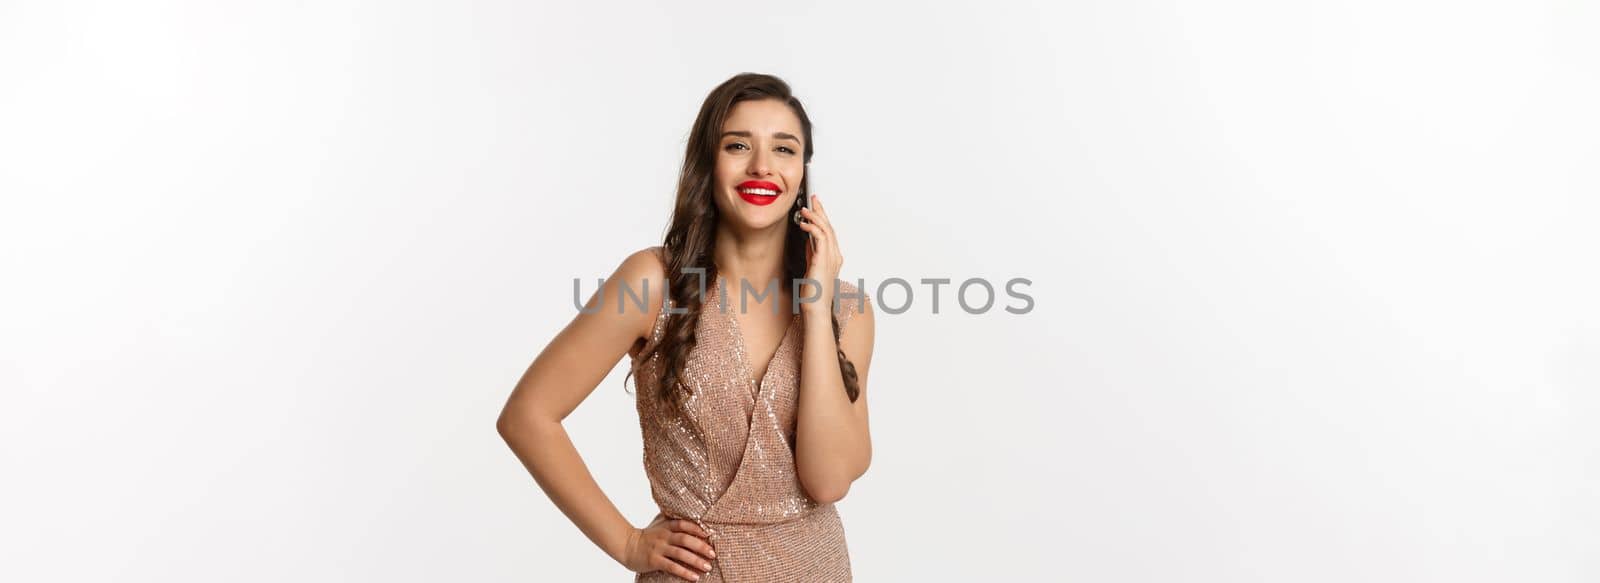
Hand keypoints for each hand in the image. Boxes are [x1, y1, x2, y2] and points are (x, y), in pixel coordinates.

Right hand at [619, 513, 715, 580]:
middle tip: (713, 554)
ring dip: (696, 561)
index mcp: (666, 526)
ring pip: (680, 554)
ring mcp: (659, 548)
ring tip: (707, 567)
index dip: (697, 529)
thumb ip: (673, 520)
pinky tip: (694, 577)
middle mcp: (664, 536)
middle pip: (685, 540)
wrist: (627, 546)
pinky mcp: (654, 561)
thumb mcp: (659, 524)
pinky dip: (684, 572)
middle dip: (701, 547)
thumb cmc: (647, 536)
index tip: (710, 535)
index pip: (684, 525)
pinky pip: (672, 567)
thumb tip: (693, 517)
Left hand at [796, 195, 842, 314]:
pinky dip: (812, 228)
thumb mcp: (811, 268)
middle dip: (821, 211)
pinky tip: (803, 224)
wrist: (816, 308)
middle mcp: (835, 256)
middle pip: (830, 227)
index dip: (823, 217)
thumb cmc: (814, 294)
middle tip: (814, 199)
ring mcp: (831, 258)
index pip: (830, 232)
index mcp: (834, 258)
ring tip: (804, 210)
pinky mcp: (823, 261)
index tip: (816, 206)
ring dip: (815, 217)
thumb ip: (812, 253)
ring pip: (827, 229)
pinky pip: (821, 238)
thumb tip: (808, 240)